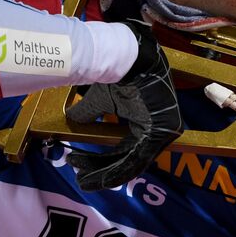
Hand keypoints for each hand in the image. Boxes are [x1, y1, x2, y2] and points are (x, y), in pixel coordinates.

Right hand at [65, 20, 182, 190]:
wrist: (129, 57)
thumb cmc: (118, 74)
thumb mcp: (99, 101)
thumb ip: (88, 114)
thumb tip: (71, 121)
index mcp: (146, 123)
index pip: (124, 151)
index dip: (101, 163)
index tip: (79, 169)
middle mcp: (157, 130)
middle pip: (127, 159)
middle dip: (101, 172)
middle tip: (80, 179)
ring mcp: (164, 132)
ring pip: (131, 163)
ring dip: (105, 173)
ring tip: (82, 178)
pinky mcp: (164, 132)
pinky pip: (138, 159)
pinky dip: (117, 170)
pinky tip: (96, 174)